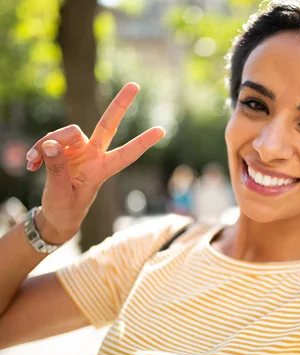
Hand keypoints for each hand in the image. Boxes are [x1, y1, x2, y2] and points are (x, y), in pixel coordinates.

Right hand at [25, 82, 164, 243]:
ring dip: (46, 144)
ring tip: (32, 163)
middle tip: (135, 85)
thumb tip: (53, 143)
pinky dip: (38, 149)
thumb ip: (57, 169)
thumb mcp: (61, 193)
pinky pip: (50, 140)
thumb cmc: (65, 209)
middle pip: (107, 124)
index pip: (126, 154)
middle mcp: (94, 155)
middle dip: (120, 105)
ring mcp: (79, 150)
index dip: (142, 142)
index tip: (161, 130)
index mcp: (102, 170)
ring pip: (66, 133)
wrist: (56, 216)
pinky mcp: (63, 148)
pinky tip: (30, 162)